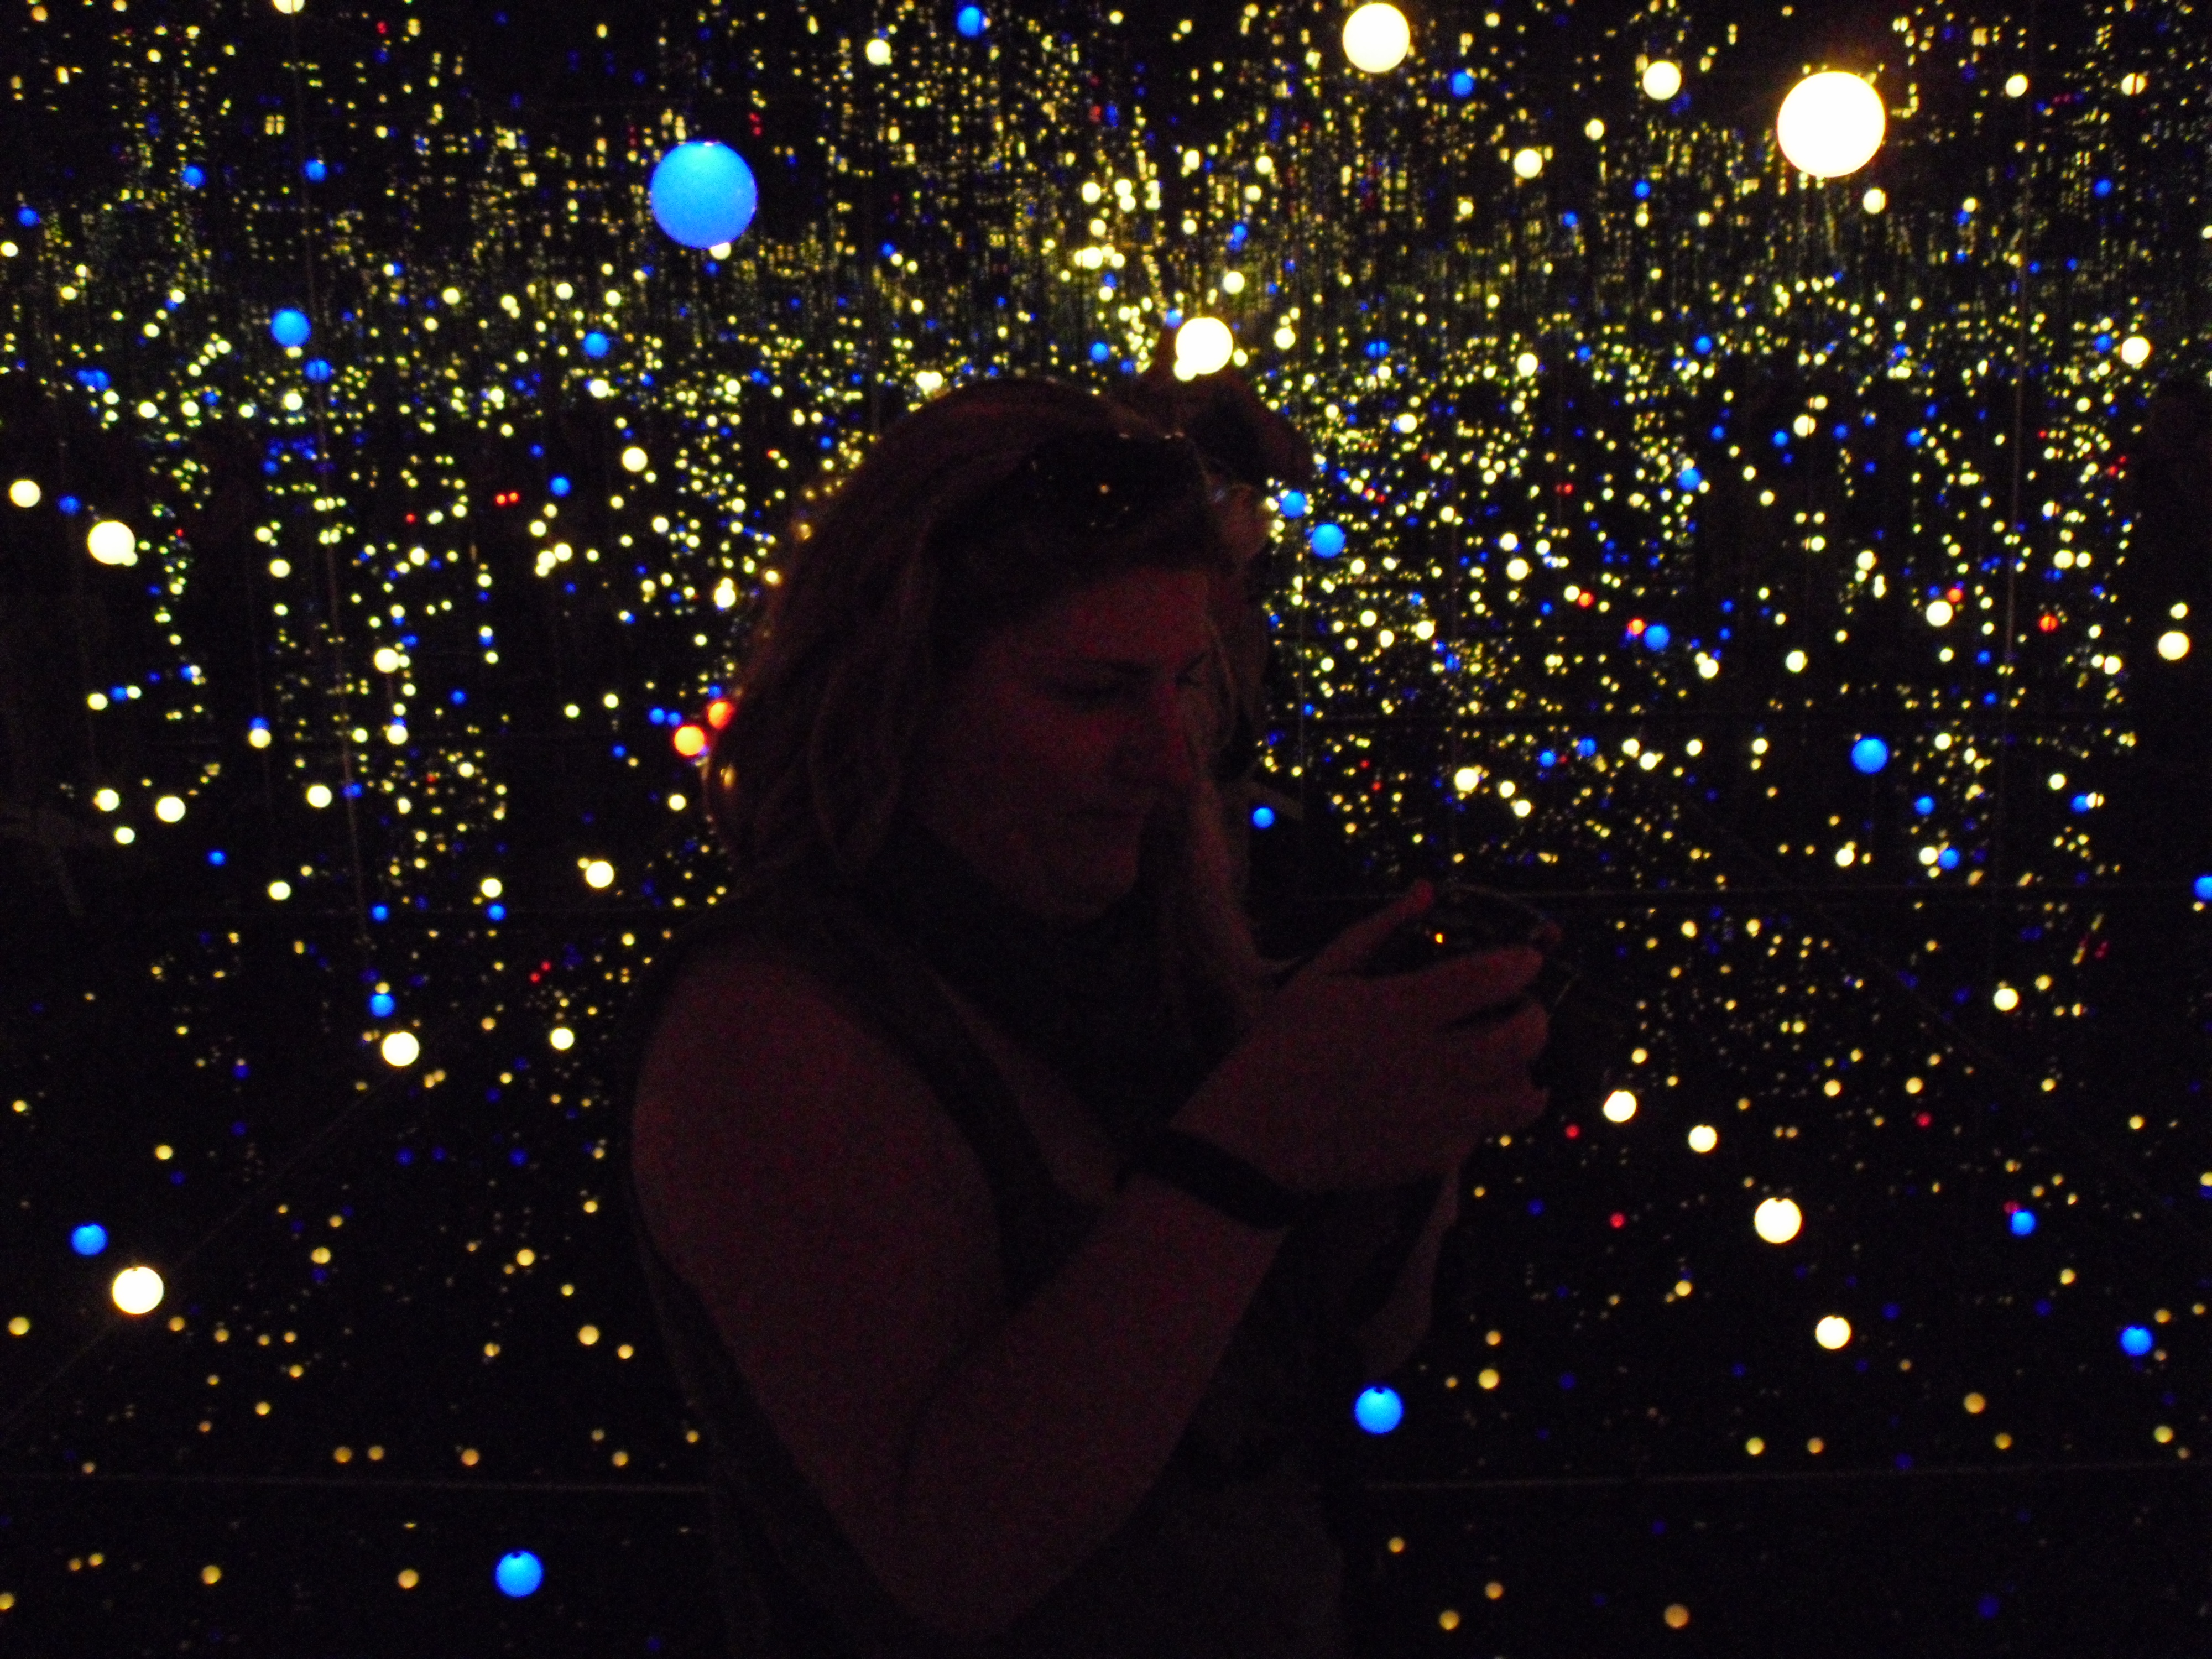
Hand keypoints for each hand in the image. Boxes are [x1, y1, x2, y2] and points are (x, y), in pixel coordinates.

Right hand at [1178, 884, 1550, 1192]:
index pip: (1491, 977)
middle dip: (1534, 1017)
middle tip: (1519, 1010)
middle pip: (1521, 1037)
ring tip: (1503, 1059)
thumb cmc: (1284, 1045)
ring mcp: (1437, 1115)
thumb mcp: (1321, 975)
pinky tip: (1464, 1097)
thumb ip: (1378, 929)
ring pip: (1520, 1093)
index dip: (1522, 963)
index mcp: (1401, 1010)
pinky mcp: (1435, 1156)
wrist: (1256, 1136)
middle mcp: (1430, 1063)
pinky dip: (1488, 1110)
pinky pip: (1487, 1131)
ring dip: (1523, 1070)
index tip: (1525, 961)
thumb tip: (1427, 890)